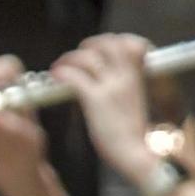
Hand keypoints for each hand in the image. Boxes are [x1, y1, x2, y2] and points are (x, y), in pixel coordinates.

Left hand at [49, 34, 156, 188]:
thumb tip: (106, 82)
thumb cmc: (133, 135)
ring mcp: (111, 87)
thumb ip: (124, 88)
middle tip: (77, 56)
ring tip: (59, 67)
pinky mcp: (96, 100)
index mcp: (138, 78)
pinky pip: (75, 77)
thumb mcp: (135, 104)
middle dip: (90, 44)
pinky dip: (62, 73)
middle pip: (108, 43)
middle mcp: (126, 78)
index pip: (131, 44)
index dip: (114, 40)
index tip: (100, 48)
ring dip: (70, 58)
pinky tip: (56, 77)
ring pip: (88, 57)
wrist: (137, 155)